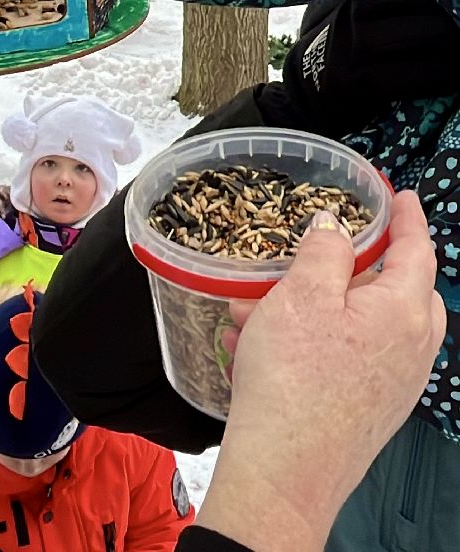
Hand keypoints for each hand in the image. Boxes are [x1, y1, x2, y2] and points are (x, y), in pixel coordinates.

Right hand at [196, 191, 444, 551]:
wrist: (283, 474)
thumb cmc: (293, 384)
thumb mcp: (301, 294)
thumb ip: (324, 249)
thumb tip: (335, 227)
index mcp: (405, 312)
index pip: (418, 249)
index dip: (407, 218)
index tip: (401, 198)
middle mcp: (411, 350)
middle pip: (397, 289)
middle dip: (352, 268)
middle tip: (321, 253)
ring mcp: (393, 384)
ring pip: (359, 325)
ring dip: (310, 309)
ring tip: (253, 311)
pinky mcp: (368, 409)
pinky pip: (344, 358)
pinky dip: (308, 343)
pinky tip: (255, 347)